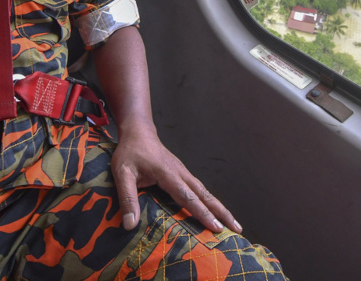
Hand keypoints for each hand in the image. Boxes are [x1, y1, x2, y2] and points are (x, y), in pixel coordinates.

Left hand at [111, 125, 241, 234]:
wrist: (139, 132)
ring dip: (220, 208)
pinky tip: (215, 211)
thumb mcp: (122, 173)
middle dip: (222, 212)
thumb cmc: (129, 153)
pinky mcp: (183, 174)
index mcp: (168, 174)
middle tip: (237, 229)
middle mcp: (181, 173)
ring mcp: (184, 173)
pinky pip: (199, 190)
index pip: (188, 197)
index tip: (217, 227)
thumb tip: (130, 225)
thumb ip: (127, 197)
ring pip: (205, 192)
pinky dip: (210, 202)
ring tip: (234, 224)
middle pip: (205, 195)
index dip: (203, 213)